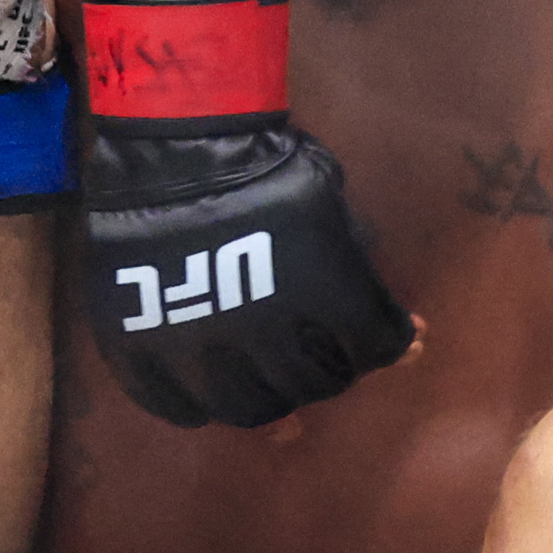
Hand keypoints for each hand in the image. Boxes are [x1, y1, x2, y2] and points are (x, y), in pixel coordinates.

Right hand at [81, 117, 417, 426]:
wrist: (178, 143)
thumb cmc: (270, 170)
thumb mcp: (335, 213)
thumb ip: (364, 277)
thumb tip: (413, 339)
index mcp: (323, 293)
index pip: (373, 350)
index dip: (384, 346)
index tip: (377, 338)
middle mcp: (261, 331)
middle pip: (314, 387)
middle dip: (329, 372)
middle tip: (320, 356)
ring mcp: (194, 344)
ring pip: (248, 410)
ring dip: (271, 399)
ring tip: (269, 379)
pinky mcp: (140, 348)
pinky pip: (176, 407)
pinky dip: (199, 407)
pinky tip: (210, 386)